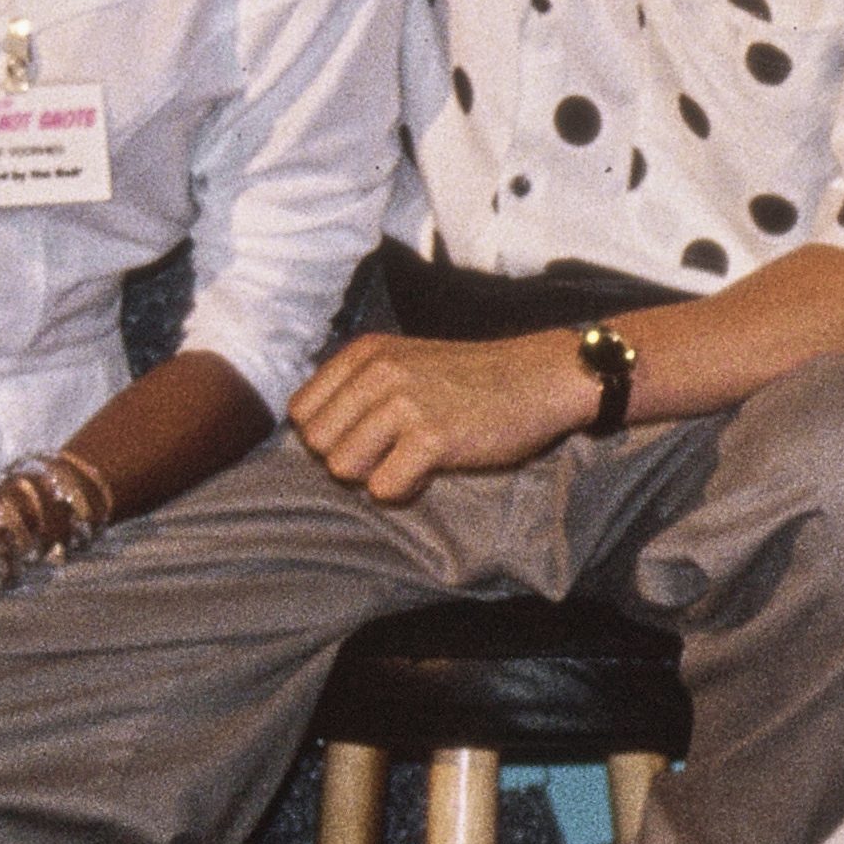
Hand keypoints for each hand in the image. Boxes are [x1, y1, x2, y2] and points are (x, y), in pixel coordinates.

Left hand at [288, 331, 596, 502]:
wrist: (541, 378)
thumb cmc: (472, 380)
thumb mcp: (404, 362)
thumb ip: (357, 388)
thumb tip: (311, 438)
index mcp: (366, 352)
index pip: (302, 411)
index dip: (331, 435)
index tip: (370, 436)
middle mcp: (378, 370)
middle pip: (317, 444)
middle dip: (349, 458)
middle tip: (392, 452)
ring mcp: (404, 401)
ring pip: (342, 468)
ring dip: (377, 475)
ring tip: (413, 460)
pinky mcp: (431, 436)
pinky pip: (383, 488)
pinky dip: (405, 491)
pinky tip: (432, 471)